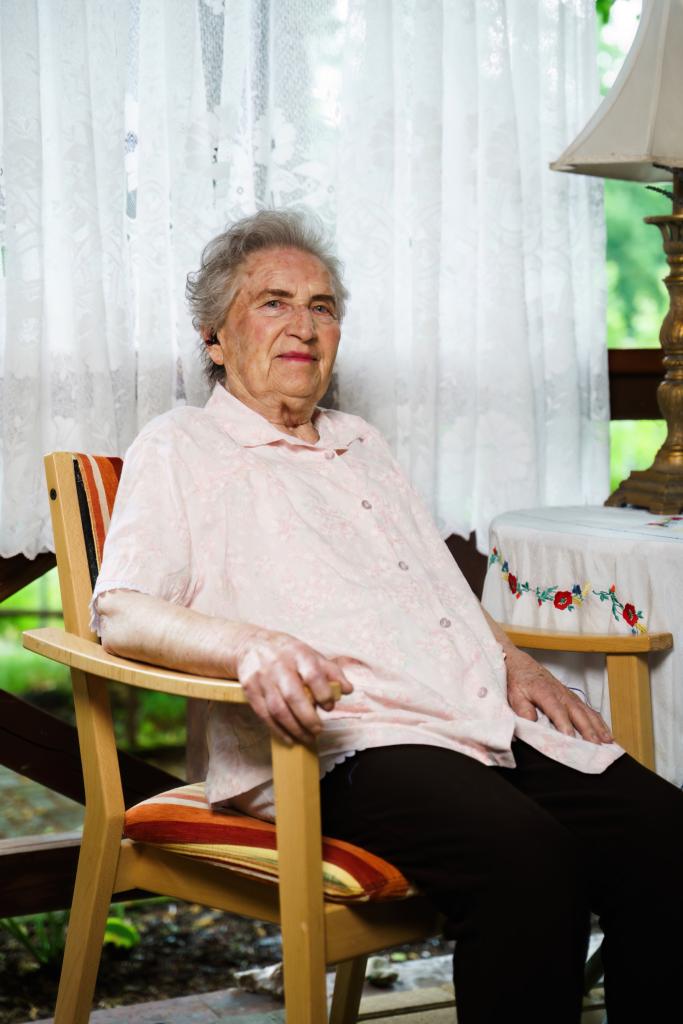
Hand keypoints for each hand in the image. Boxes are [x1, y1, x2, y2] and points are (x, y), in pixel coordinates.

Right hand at [234, 627, 353, 744]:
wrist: (250, 645)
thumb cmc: (287, 652)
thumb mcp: (309, 653)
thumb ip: (330, 671)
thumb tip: (348, 690)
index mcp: (298, 653)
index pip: (313, 675)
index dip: (324, 693)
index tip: (330, 706)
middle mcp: (278, 665)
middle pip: (293, 696)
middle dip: (308, 718)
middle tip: (319, 730)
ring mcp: (262, 678)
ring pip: (278, 709)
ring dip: (294, 728)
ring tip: (308, 738)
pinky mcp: (250, 690)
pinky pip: (264, 715)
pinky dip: (278, 730)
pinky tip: (290, 738)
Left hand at [505, 648, 612, 743]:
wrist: (521, 664)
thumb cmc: (517, 681)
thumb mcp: (514, 694)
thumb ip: (522, 708)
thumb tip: (531, 722)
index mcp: (545, 693)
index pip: (556, 710)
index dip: (564, 724)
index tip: (570, 738)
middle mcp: (561, 694)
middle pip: (577, 713)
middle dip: (588, 729)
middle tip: (596, 746)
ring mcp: (569, 695)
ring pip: (586, 712)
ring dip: (598, 727)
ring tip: (607, 742)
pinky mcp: (572, 697)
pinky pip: (588, 710)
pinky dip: (598, 722)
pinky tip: (605, 733)